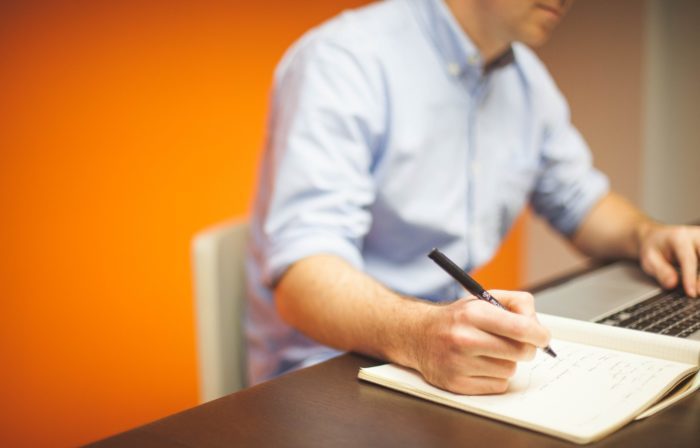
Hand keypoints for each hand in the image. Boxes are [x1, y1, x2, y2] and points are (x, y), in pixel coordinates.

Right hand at [413, 290, 550, 394]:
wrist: (419, 335)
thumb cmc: (457, 318)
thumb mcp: (483, 299)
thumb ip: (516, 303)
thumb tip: (538, 326)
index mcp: (472, 314)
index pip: (520, 328)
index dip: (539, 334)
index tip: (542, 337)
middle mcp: (464, 338)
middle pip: (520, 352)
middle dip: (526, 348)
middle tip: (518, 343)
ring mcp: (459, 364)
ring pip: (510, 370)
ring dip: (506, 362)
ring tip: (489, 352)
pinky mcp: (456, 384)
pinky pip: (498, 385)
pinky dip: (495, 377)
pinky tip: (481, 365)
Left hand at [638, 223, 699, 296]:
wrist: (656, 237)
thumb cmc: (653, 248)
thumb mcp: (649, 259)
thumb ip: (660, 271)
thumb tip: (672, 284)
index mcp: (678, 237)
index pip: (689, 259)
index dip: (691, 277)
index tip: (691, 293)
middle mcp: (695, 236)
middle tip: (698, 293)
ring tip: (698, 290)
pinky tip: (699, 285)